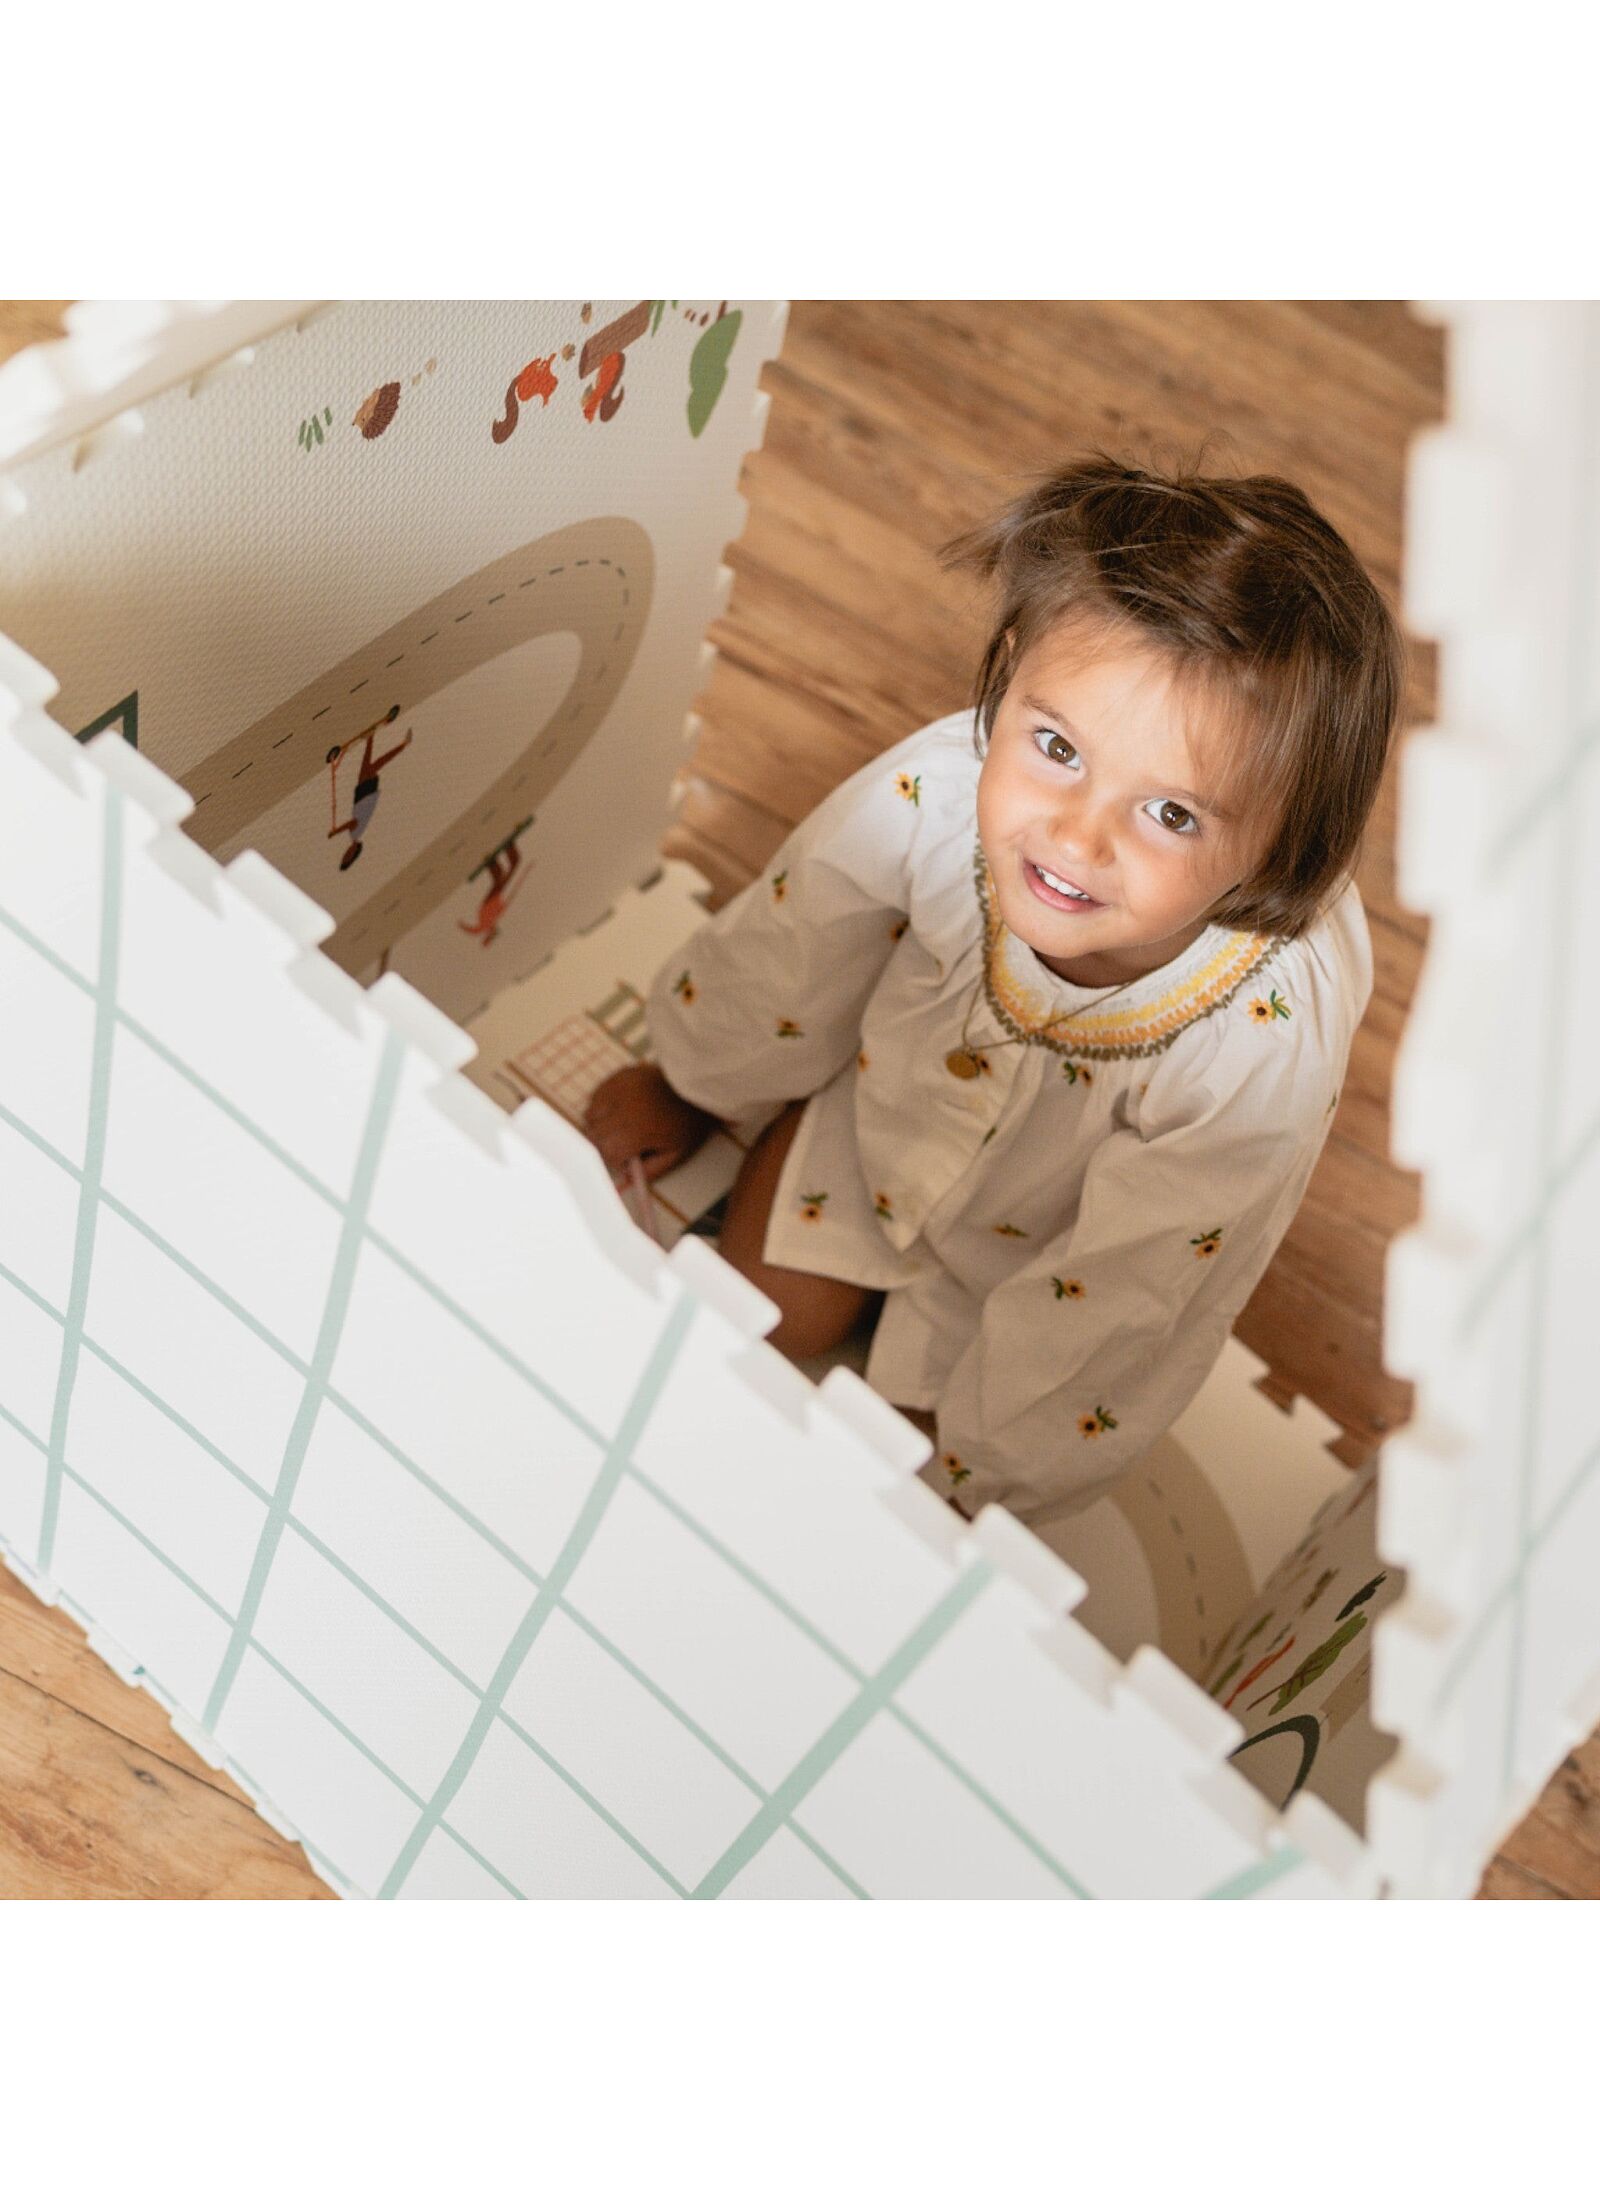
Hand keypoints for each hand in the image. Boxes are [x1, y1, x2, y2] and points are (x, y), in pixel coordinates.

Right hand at [583, 1061, 717, 1183]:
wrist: (696, 1084)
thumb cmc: (689, 1120)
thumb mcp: (677, 1153)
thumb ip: (651, 1170)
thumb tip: (627, 1178)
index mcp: (637, 1131)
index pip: (606, 1153)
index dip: (614, 1160)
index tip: (627, 1159)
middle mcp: (621, 1110)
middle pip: (593, 1135)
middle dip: (603, 1145)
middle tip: (621, 1145)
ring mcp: (617, 1090)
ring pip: (590, 1116)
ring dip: (599, 1126)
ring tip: (620, 1126)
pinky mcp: (617, 1077)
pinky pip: (597, 1097)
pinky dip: (602, 1107)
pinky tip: (620, 1108)